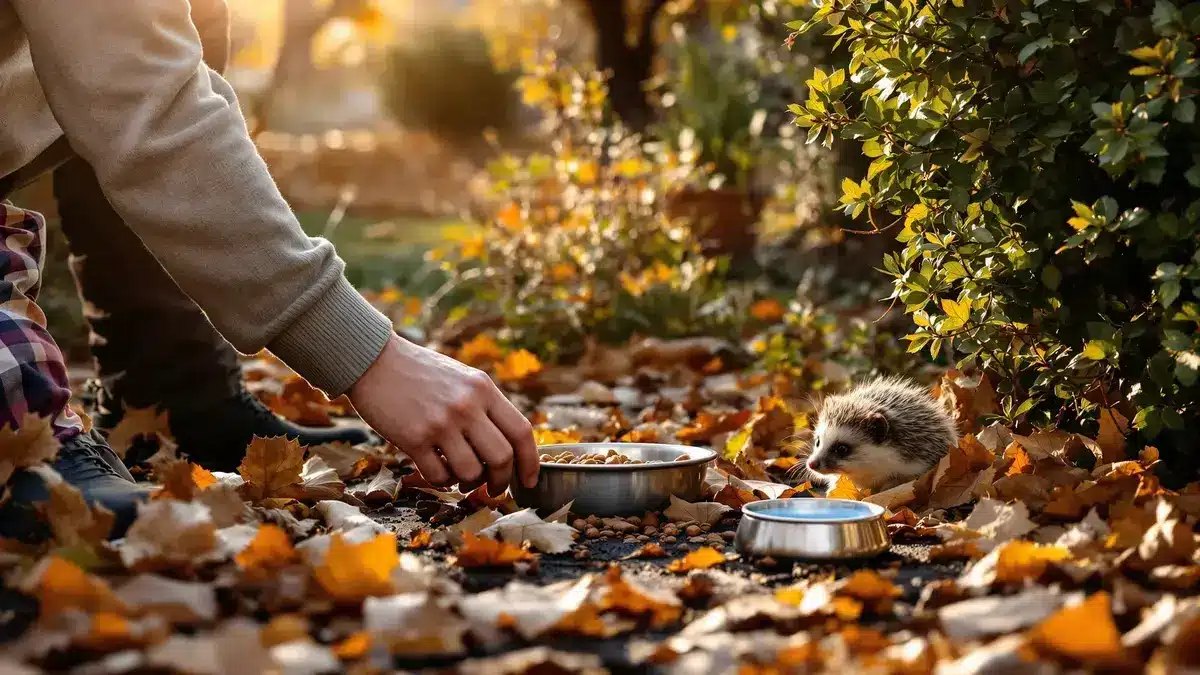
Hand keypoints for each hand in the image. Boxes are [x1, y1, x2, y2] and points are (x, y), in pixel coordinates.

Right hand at [347, 334, 538, 492]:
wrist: (373, 360)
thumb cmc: (420, 372)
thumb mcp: (462, 378)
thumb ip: (484, 406)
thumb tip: (508, 447)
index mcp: (483, 389)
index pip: (521, 432)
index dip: (531, 462)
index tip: (529, 480)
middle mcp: (466, 406)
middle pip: (502, 458)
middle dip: (501, 481)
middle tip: (493, 488)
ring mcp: (440, 423)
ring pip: (471, 472)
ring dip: (469, 482)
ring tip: (460, 476)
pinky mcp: (413, 439)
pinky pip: (439, 476)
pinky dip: (442, 481)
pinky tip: (437, 470)